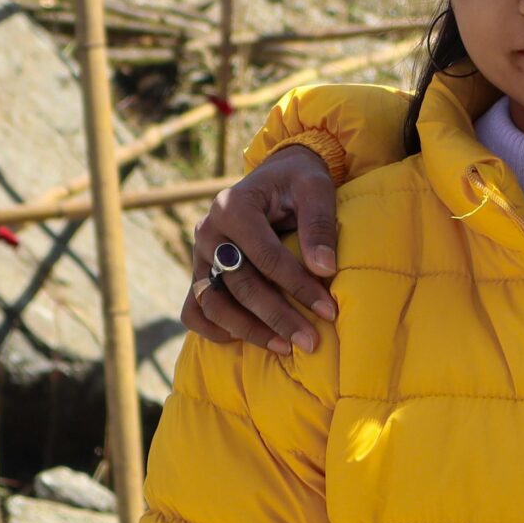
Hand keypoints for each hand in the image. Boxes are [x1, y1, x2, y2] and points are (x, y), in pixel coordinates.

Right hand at [181, 144, 339, 351]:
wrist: (277, 175)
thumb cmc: (298, 181)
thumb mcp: (315, 188)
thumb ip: (318, 224)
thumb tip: (324, 269)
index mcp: (233, 207)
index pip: (266, 257)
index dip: (298, 286)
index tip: (329, 311)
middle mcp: (208, 232)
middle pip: (239, 285)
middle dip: (277, 316)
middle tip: (310, 341)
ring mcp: (198, 255)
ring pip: (213, 304)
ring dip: (248, 331)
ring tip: (285, 347)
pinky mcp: (199, 272)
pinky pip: (195, 310)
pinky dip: (215, 329)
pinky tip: (249, 339)